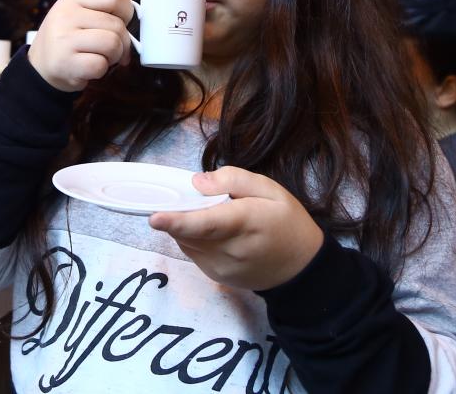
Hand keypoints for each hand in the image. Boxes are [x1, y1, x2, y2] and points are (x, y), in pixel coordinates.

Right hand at [28, 0, 133, 91]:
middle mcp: (66, 15)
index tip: (122, 23)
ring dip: (114, 56)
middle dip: (123, 41)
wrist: (40, 66)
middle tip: (113, 49)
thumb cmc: (67, 38)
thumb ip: (104, 4)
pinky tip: (90, 68)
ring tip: (102, 57)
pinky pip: (100, 65)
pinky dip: (101, 70)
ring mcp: (63, 39)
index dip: (126, 12)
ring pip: (112, 44)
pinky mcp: (64, 62)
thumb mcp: (80, 14)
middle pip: (117, 24)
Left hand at [148, 166, 323, 290]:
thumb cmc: (287, 222)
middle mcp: (230, 250)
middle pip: (189, 232)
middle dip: (180, 213)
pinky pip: (192, 252)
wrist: (301, 269)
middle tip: (192, 199)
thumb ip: (234, 180)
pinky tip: (213, 231)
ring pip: (186, 242)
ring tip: (211, 215)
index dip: (178, 221)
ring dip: (186, 226)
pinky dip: (193, 238)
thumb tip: (197, 182)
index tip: (154, 218)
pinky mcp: (215, 276)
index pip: (206, 224)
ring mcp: (221, 267)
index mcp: (246, 223)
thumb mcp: (270, 189)